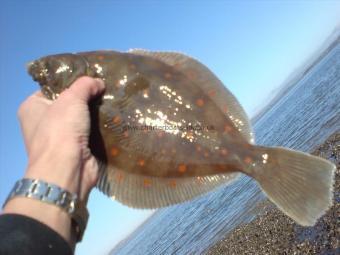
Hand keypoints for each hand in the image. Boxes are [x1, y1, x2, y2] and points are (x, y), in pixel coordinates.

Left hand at [18, 76, 104, 200]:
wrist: (67, 168)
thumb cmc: (61, 128)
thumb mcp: (72, 98)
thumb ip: (85, 85)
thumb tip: (99, 82)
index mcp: (32, 107)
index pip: (52, 88)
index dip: (71, 81)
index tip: (90, 76)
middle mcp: (43, 122)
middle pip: (69, 103)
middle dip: (87, 96)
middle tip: (104, 87)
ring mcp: (60, 137)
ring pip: (81, 118)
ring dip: (96, 111)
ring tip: (112, 99)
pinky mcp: (76, 148)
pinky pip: (90, 132)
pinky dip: (100, 126)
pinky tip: (113, 116)